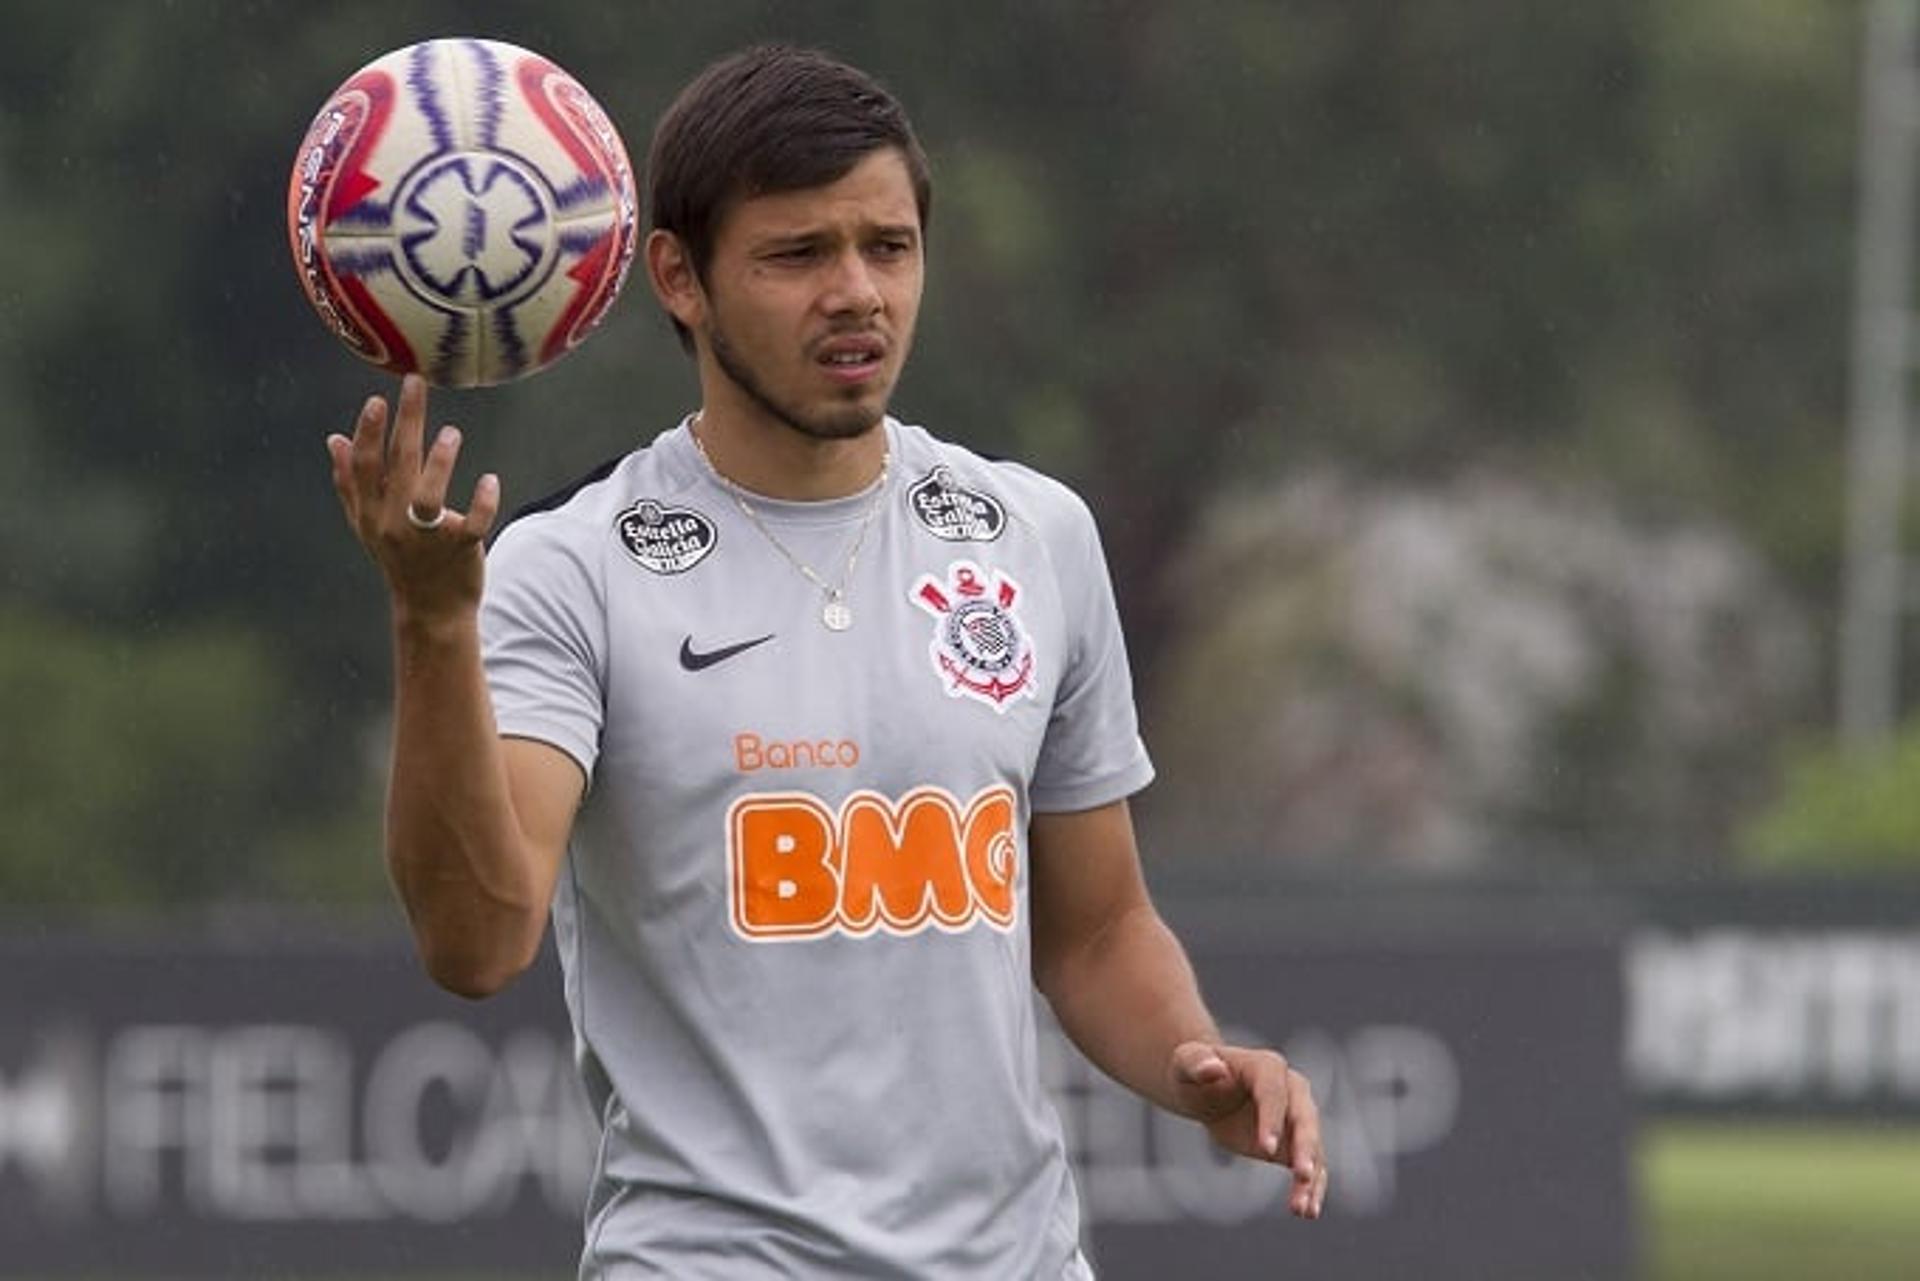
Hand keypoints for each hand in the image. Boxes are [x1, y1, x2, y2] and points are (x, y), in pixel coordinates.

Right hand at [326, 374, 499, 621]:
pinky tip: (490, 480)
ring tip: (451, 432)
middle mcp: (395, 523)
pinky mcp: (461, 549)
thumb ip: (350, 483)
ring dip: (439, 462)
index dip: (369, 432)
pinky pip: (472, 524)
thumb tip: (334, 439)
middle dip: (405, 422)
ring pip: (429, 497)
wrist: (430, 610)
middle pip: (398, 467)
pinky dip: (482, 503)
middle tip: (415, 384)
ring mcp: (428, 538)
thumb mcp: (368, 525)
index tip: (377, 400)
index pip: (365, 467)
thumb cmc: (400, 559)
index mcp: (372, 513)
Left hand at [1170, 1041, 1326, 1219]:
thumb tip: (1213, 1068)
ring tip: (1304, 1209)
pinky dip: (1311, 1188)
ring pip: (1313, 1146)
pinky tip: (1306, 1211)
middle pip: (1304, 1117)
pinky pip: (1311, 1166)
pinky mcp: (1295, 1144)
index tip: (1265, 1149)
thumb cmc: (1194, 1072)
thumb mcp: (1185, 1062)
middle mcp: (1291, 1089)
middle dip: (1305, 1146)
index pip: (1273, 1091)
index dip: (1271, 1117)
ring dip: (1311, 1177)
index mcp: (1266, 1066)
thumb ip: (1196, 1063)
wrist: (1206, 1092)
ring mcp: (1297, 1117)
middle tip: (1302, 1175)